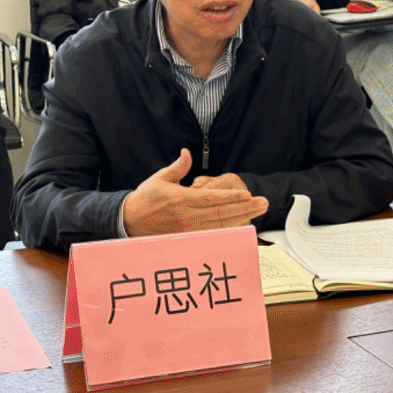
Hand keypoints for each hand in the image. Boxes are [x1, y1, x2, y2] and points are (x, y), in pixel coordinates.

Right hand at [123, 149, 268, 236]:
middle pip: (221, 213)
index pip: (211, 198)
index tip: (247, 194)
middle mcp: (187, 217)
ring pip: (221, 226)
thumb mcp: (159, 179)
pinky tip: (243, 226)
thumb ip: (177, 167)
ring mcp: (188, 230)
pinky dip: (229, 231)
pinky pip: (213, 235)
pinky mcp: (188, 239)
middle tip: (263, 203)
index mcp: (181, 199)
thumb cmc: (145, 199)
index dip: (230, 197)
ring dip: (242, 219)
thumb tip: (187, 153)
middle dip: (245, 208)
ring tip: (259, 213)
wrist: (128, 221)